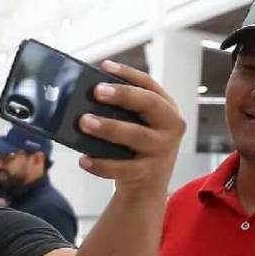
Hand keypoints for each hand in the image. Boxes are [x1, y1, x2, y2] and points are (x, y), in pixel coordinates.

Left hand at [77, 61, 185, 195]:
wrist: (147, 189)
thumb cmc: (137, 149)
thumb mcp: (137, 126)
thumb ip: (121, 111)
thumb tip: (85, 95)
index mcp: (167, 109)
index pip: (149, 84)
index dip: (128, 74)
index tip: (105, 66)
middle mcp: (170, 127)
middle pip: (149, 104)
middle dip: (123, 95)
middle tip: (97, 91)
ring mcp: (161, 151)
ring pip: (136, 135)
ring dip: (108, 127)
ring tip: (84, 122)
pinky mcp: (147, 174)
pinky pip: (122, 168)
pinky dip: (101, 164)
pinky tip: (84, 160)